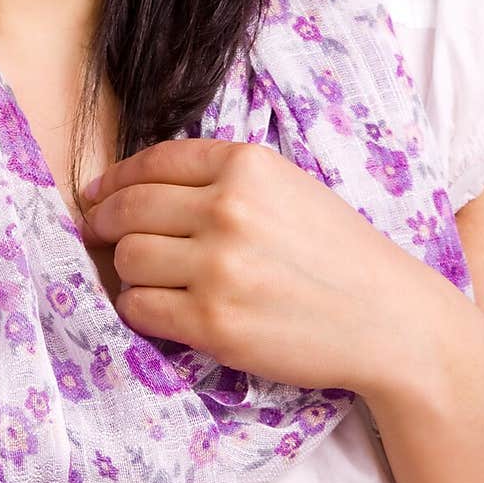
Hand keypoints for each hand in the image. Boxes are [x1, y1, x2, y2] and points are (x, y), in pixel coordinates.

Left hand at [81, 138, 447, 397]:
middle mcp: (227, 208)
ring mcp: (218, 266)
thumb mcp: (286, 186)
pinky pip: (140, 307)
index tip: (97, 194)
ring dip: (128, 269)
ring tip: (148, 277)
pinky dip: (139, 308)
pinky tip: (159, 308)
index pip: (152, 162)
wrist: (386, 318)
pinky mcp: (213, 320)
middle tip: (98, 232)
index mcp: (245, 165)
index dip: (115, 179)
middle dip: (106, 222)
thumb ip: (220, 178)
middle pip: (129, 210)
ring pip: (127, 258)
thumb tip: (136, 186)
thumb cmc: (336, 252)